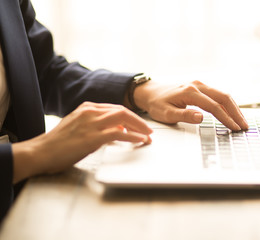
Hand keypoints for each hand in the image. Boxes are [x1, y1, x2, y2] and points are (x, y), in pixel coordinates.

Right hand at [12, 102, 152, 182]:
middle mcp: (91, 112)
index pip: (116, 108)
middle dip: (139, 120)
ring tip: (148, 136)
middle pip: (123, 111)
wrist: (41, 152)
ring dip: (140, 127)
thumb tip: (118, 129)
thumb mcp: (79, 127)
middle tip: (149, 130)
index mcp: (87, 108)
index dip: (131, 117)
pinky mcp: (92, 137)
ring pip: (123, 118)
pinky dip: (133, 136)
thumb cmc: (59, 143)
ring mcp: (91, 123)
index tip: (140, 125)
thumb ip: (97, 125)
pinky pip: (119, 133)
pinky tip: (140, 140)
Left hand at [133, 80, 247, 129]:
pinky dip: (227, 104)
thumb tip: (201, 117)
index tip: (234, 128)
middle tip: (244, 126)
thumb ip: (184, 115)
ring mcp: (200, 85)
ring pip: (223, 95)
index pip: (214, 106)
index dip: (226, 118)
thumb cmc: (157, 104)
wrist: (151, 93)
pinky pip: (218, 95)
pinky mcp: (201, 87)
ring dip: (234, 108)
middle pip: (224, 97)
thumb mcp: (166, 113)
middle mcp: (198, 85)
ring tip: (242, 121)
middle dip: (236, 112)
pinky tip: (232, 113)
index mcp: (190, 92)